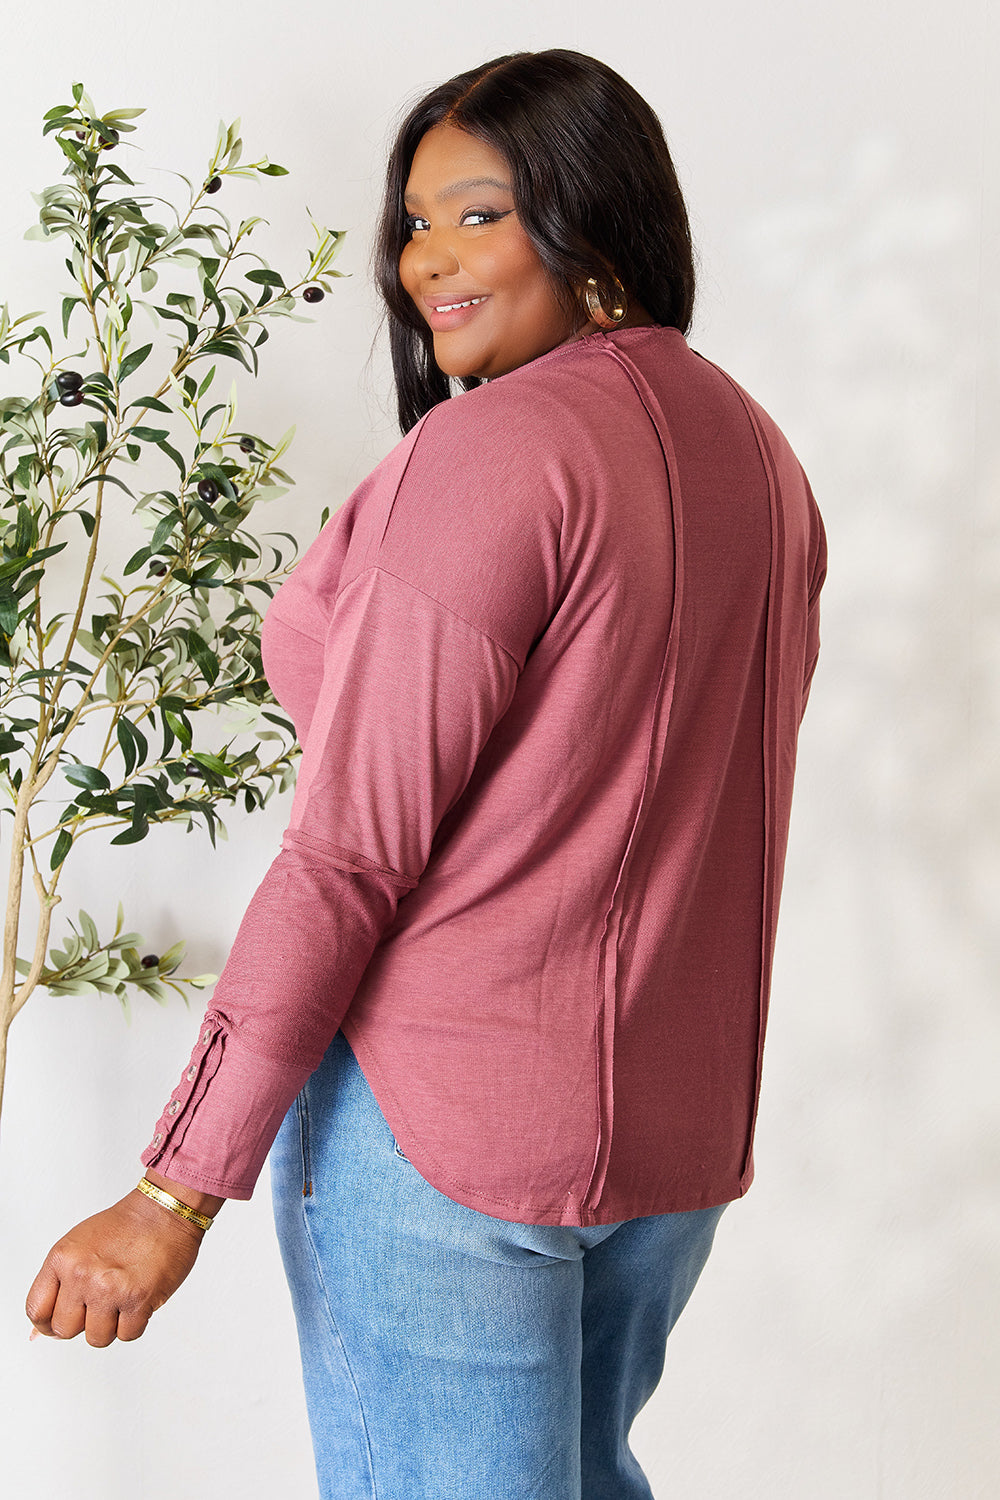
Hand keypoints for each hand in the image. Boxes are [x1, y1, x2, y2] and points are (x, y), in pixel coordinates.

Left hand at [26, 1186, 207, 1346]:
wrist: (164, 1210)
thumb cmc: (124, 1226)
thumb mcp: (78, 1245)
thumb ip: (57, 1284)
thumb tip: (40, 1332)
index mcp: (62, 1258)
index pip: (36, 1311)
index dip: (47, 1323)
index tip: (59, 1320)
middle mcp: (82, 1274)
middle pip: (64, 1330)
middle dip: (82, 1321)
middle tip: (98, 1303)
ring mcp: (109, 1289)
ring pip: (96, 1338)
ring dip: (110, 1324)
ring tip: (121, 1298)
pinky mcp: (138, 1300)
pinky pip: (127, 1335)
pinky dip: (135, 1323)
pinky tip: (138, 1300)